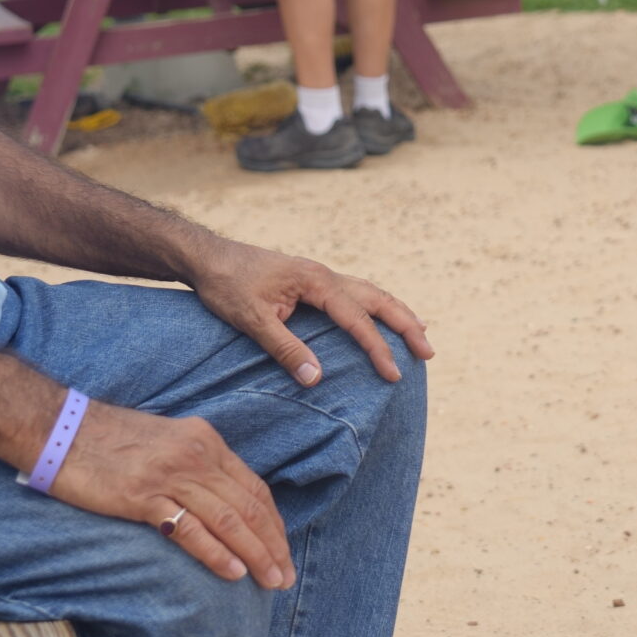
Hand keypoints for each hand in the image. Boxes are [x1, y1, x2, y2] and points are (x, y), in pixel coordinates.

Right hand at [50, 400, 292, 586]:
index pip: (254, 488)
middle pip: (248, 506)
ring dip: (256, 553)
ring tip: (271, 581)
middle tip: (285, 578)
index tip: (283, 551)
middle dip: (273, 545)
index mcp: (206, 442)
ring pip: (228, 519)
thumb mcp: (167, 442)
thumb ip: (196, 466)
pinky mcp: (142, 496)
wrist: (61, 427)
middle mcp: (196, 455)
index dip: (274, 524)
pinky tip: (234, 572)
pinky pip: (189, 528)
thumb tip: (222, 504)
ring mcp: (170, 475)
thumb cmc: (110, 440)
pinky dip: (216, 552)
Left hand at [187, 237, 432, 386]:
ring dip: (397, 312)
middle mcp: (325, 275)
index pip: (356, 319)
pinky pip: (354, 293)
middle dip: (405, 325)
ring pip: (370, 292)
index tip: (394, 374)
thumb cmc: (227, 286)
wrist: (208, 257)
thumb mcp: (252, 320)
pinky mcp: (312, 281)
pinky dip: (376, 305)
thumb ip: (285, 348)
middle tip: (428, 351)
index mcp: (315, 282)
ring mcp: (320, 276)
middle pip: (377, 299)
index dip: (377, 348)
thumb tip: (317, 379)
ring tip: (421, 331)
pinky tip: (380, 316)